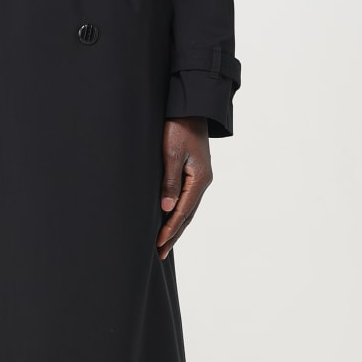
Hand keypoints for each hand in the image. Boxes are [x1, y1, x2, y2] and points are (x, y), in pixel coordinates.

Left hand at [156, 117, 212, 259]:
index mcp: (199, 178)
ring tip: (165, 243)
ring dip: (177, 226)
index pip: (183, 211)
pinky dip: (179, 213)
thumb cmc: (178, 127)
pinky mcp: (195, 172)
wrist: (190, 107)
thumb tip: (166, 208)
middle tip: (160, 253)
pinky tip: (171, 218)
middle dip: (174, 234)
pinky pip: (188, 199)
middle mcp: (203, 181)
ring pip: (189, 208)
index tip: (158, 244)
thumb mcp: (171, 153)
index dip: (170, 229)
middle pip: (188, 215)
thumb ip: (169, 181)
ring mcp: (200, 177)